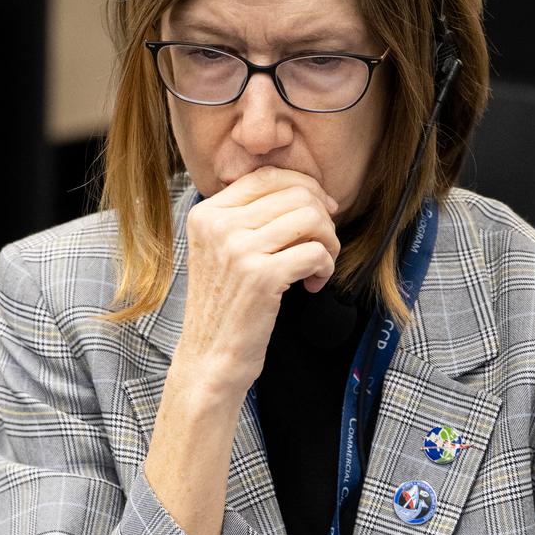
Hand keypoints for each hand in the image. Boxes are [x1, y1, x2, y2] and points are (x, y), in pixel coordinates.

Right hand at [175, 166, 340, 397]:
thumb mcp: (220, 252)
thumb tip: (305, 190)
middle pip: (295, 193)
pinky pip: (315, 252)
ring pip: (310, 218)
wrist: (209, 358)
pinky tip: (312, 284)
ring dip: (328, 242)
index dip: (304, 187)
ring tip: (318, 266)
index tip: (322, 211)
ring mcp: (238, 250)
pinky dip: (325, 267)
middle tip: (322, 246)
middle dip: (322, 218)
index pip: (268, 176)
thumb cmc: (224, 307)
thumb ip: (246, 217)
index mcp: (206, 213)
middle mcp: (218, 225)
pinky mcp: (262, 277)